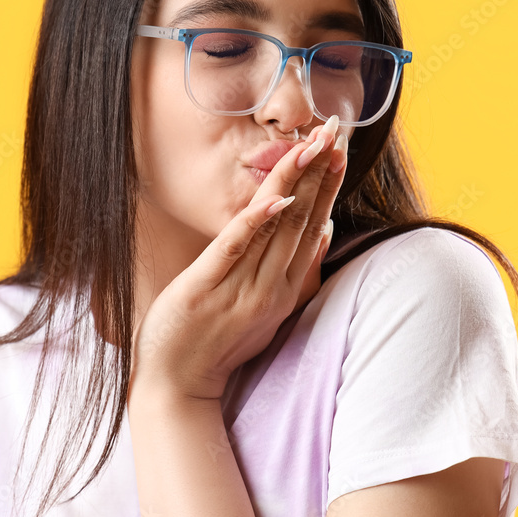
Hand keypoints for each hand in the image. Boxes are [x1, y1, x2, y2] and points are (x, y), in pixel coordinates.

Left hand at [130, 115, 348, 401]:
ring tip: (314, 145)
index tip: (340, 149)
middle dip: (320, 173)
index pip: (313, 227)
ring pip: (277, 228)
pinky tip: (275, 196)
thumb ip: (295, 273)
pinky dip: (257, 221)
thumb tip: (322, 233)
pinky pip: (236, 248)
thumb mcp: (267, 310)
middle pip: (302, 220)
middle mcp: (271, 288)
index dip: (327, 186)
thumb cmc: (218, 344)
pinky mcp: (206, 289)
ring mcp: (241, 289)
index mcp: (284, 290)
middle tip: (335, 131)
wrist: (177, 385)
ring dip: (298, 182)